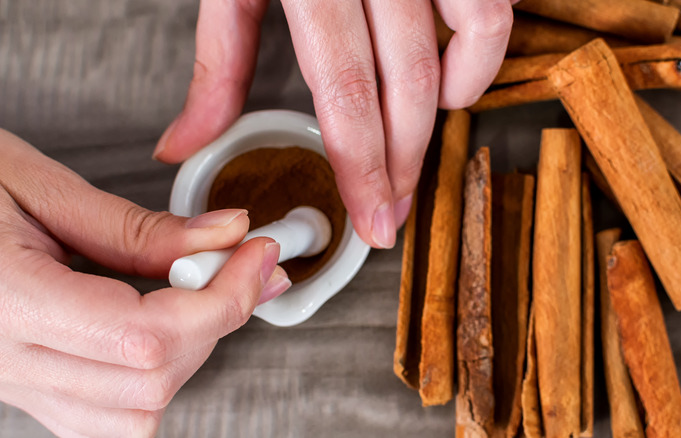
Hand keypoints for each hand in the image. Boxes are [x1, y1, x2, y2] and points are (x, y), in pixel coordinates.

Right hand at [0, 121, 289, 436]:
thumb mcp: (39, 184)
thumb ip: (140, 227)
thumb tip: (226, 237)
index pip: (146, 336)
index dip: (222, 297)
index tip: (255, 255)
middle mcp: (0, 359)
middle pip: (150, 381)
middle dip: (217, 320)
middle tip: (238, 264)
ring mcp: (8, 383)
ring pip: (133, 415)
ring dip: (188, 353)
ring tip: (198, 292)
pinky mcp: (20, 387)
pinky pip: (104, 417)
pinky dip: (151, 378)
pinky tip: (158, 326)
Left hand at [152, 0, 514, 248]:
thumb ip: (219, 66)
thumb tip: (187, 146)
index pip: (345, 90)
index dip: (361, 167)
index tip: (370, 221)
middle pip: (407, 84)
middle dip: (403, 164)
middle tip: (391, 211)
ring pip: (468, 42)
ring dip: (447, 111)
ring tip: (417, 139)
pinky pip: (493, 4)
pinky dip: (480, 55)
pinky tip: (450, 78)